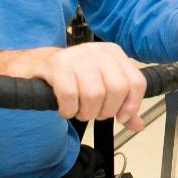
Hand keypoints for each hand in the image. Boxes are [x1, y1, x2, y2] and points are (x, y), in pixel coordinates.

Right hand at [0, 43, 146, 130]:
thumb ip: (122, 104)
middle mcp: (97, 51)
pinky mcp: (56, 66)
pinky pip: (70, 96)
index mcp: (113, 53)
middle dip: (106, 110)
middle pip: (117, 90)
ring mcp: (76, 57)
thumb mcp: (103, 85)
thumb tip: (138, 125)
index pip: (136, 83)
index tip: (121, 117)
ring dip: (86, 112)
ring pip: (94, 95)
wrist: (39, 64)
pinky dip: (69, 110)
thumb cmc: (76, 77)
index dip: (131, 105)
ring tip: (78, 110)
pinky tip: (65, 109)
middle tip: (93, 112)